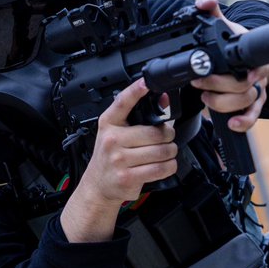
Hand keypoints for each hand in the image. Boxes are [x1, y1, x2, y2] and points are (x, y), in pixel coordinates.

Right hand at [60, 78, 176, 241]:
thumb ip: (137, 117)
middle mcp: (112, 140)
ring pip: (161, 151)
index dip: (135, 91)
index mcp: (109, 123)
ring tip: (165, 153)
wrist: (98, 185)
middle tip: (166, 139)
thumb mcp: (116, 132)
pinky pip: (160, 169)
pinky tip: (164, 164)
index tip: (146, 83)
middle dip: (168, 136)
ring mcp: (119, 159)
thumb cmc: (110, 156)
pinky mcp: (128, 177)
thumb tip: (164, 100)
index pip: (122, 103)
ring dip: (170, 152)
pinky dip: (169, 166)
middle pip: (155, 133)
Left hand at [189, 0, 268, 133]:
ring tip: (205, 99)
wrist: (241, 53)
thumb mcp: (219, 22)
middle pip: (245, 86)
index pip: (255, 63)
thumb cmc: (229, 38)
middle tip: (199, 84)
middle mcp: (256, 72)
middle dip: (220, 86)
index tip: (243, 75)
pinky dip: (244, 122)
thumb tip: (204, 0)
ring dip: (224, 103)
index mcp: (247, 51)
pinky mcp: (252, 103)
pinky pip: (253, 116)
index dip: (252, 71)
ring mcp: (255, 88)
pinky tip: (232, 124)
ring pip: (246, 101)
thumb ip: (209, 7)